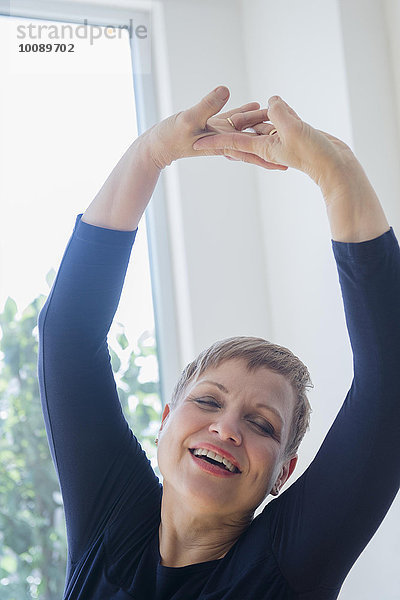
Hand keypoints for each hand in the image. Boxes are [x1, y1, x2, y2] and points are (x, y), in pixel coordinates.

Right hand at [145, 86, 287, 170]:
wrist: (157, 144)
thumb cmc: (169, 137)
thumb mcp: (189, 119)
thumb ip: (207, 105)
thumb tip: (226, 90)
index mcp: (223, 144)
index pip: (250, 151)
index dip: (268, 157)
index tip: (286, 163)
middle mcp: (224, 140)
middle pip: (253, 141)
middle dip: (272, 142)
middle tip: (293, 141)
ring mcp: (218, 132)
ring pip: (245, 128)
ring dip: (262, 125)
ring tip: (281, 120)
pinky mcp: (211, 124)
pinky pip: (232, 118)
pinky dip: (245, 112)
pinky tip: (256, 105)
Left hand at [192, 95, 355, 186]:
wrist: (338, 167)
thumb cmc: (317, 154)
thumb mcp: (295, 130)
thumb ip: (280, 115)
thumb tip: (270, 101)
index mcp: (263, 147)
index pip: (232, 142)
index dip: (213, 141)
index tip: (193, 142)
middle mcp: (268, 145)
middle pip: (244, 131)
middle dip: (229, 124)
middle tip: (208, 120)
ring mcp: (281, 141)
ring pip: (260, 126)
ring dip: (251, 117)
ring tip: (235, 109)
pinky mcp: (293, 137)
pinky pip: (277, 125)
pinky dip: (272, 116)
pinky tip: (271, 108)